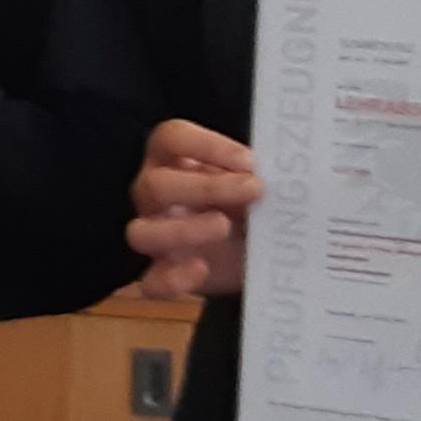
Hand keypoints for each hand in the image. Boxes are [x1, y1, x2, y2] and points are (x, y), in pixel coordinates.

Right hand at [127, 121, 262, 300]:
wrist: (256, 253)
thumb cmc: (249, 204)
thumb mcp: (255, 185)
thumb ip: (258, 177)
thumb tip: (278, 178)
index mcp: (174, 159)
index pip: (171, 139)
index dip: (204, 145)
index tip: (249, 161)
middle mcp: (154, 194)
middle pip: (156, 185)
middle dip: (206, 187)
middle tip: (254, 190)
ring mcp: (153, 235)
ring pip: (141, 232)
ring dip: (182, 230)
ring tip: (224, 227)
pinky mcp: (162, 274)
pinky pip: (150, 282)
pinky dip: (172, 278)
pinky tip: (201, 270)